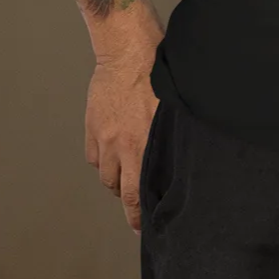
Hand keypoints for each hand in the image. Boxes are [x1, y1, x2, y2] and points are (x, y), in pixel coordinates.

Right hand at [85, 48, 159, 233]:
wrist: (130, 50)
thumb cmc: (161, 72)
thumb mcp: (177, 106)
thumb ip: (175, 135)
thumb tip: (185, 158)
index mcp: (148, 141)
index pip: (141, 191)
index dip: (141, 215)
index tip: (145, 228)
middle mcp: (124, 145)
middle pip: (123, 190)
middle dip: (130, 208)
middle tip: (138, 219)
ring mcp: (106, 138)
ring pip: (108, 176)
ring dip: (119, 181)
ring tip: (131, 179)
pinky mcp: (93, 129)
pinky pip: (96, 159)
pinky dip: (105, 163)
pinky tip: (116, 158)